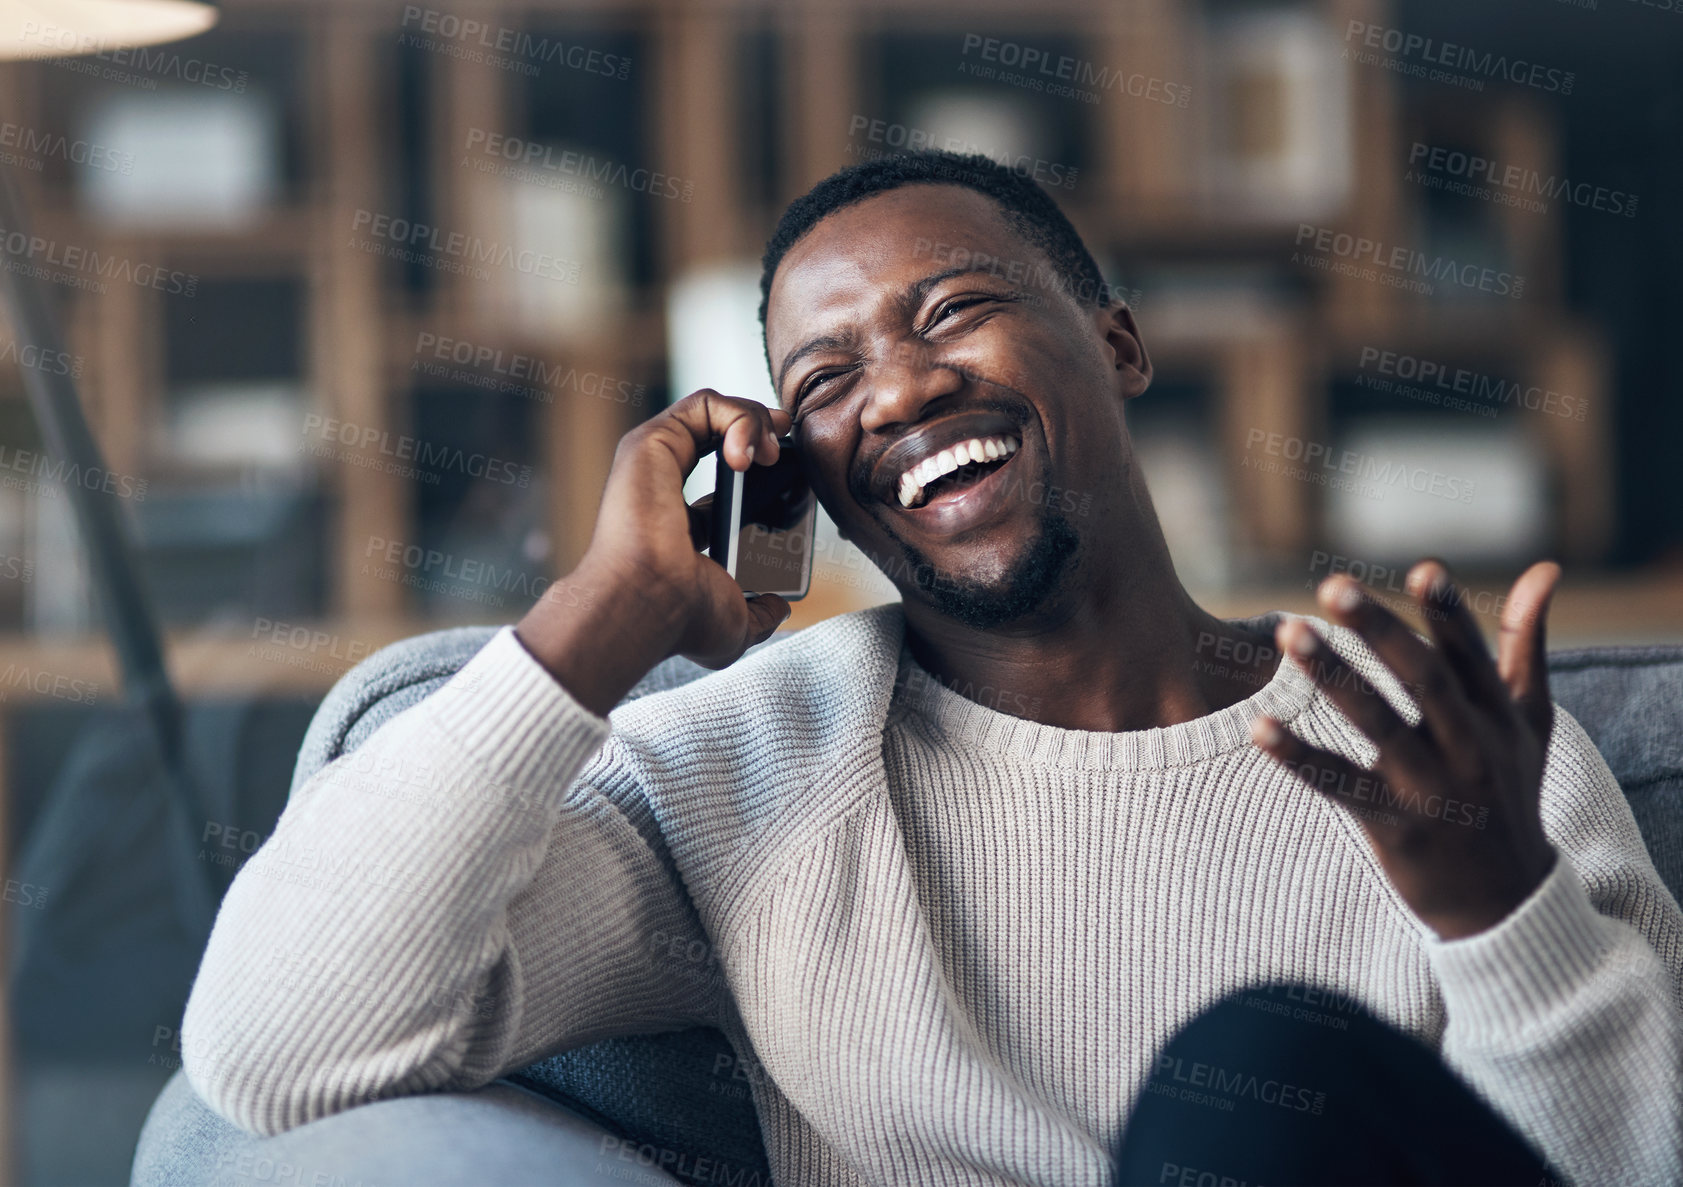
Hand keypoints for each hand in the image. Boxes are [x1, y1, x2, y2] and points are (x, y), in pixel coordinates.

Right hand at [515, 390, 793, 714]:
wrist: (651, 605)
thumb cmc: (680, 619)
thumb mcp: (736, 623)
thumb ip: (760, 611)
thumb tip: (778, 607)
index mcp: (682, 527)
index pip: (728, 485)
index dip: (765, 476)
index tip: (794, 484)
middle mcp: (664, 489)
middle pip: (721, 436)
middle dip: (764, 431)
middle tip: (788, 449)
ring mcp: (654, 462)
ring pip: (714, 411)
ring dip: (756, 420)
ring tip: (773, 452)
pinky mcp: (651, 441)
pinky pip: (703, 403)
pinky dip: (739, 415)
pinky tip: (753, 450)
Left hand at [1249, 560, 1562, 939]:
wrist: (1506, 902)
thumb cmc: (1508, 791)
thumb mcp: (1529, 721)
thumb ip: (1526, 644)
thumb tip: (1545, 568)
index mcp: (1497, 716)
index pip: (1471, 655)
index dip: (1448, 613)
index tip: (1423, 569)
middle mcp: (1469, 748)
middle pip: (1424, 680)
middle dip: (1380, 631)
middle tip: (1334, 586)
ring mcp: (1431, 789)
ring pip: (1378, 725)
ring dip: (1333, 676)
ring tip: (1289, 632)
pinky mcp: (1395, 827)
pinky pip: (1340, 786)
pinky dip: (1300, 757)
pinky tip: (1259, 729)